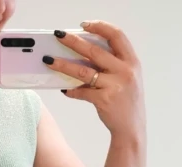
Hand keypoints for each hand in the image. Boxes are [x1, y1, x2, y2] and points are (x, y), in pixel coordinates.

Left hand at [44, 21, 145, 139]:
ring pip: (83, 71)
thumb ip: (113, 64)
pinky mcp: (104, 100)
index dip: (100, 27)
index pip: (116, 35)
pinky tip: (64, 89)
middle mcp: (125, 71)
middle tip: (58, 35)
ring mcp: (115, 85)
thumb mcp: (127, 78)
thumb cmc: (127, 102)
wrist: (131, 127)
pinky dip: (71, 90)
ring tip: (49, 61)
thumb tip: (85, 54)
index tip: (83, 25)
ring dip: (63, 65)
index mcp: (132, 61)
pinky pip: (82, 92)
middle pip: (95, 50)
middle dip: (73, 41)